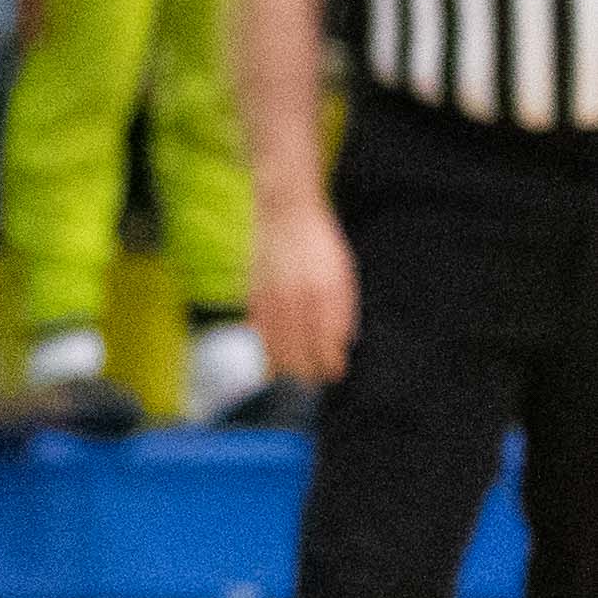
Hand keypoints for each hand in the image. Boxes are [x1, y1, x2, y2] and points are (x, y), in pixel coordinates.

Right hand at [251, 194, 356, 385]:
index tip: (334, 375)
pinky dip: (265, 348)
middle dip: (307, 373)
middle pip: (300, 353)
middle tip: (313, 384)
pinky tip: (270, 360)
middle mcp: (297, 300)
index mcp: (326, 295)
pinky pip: (258, 332)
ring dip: (285, 367)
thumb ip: (343, 310)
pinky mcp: (253, 295)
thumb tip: (343, 342)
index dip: (330, 365)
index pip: (327, 345)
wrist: (285, 213)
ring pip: (276, 347)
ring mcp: (272, 299)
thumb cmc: (320, 245)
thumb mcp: (344, 274)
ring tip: (292, 379)